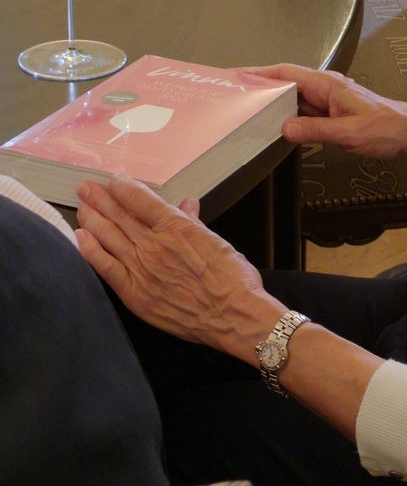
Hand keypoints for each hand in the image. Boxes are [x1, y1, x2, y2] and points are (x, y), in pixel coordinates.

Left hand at [75, 174, 285, 362]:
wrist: (235, 317)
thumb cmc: (232, 277)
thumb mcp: (216, 241)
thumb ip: (194, 222)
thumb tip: (187, 204)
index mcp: (175, 227)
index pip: (140, 199)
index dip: (123, 186)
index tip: (114, 180)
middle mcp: (154, 245)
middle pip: (120, 215)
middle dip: (101, 199)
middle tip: (85, 188)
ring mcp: (142, 270)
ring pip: (110, 237)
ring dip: (93, 218)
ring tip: (81, 206)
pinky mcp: (136, 294)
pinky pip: (107, 268)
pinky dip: (92, 251)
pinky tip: (80, 237)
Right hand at [248, 63, 406, 157]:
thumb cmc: (386, 128)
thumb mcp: (349, 132)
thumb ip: (315, 130)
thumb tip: (285, 129)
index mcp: (327, 84)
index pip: (286, 73)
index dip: (259, 73)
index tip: (238, 75)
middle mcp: (324, 88)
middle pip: (284, 83)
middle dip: (259, 87)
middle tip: (235, 95)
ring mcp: (326, 100)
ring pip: (292, 98)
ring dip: (271, 103)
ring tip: (247, 110)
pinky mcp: (329, 113)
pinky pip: (302, 111)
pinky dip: (286, 116)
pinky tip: (275, 125)